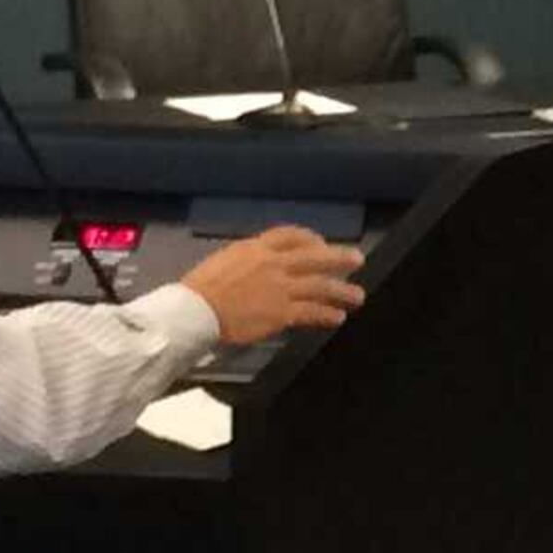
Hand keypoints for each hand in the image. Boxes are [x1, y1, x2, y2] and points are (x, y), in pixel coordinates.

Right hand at [173, 227, 365, 347]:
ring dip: (342, 291)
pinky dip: (327, 314)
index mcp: (257, 248)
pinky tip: (337, 317)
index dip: (311, 239)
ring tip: (357, 296)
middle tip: (357, 260)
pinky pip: (311, 312)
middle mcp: (274, 264)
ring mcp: (280, 288)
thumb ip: (249, 259)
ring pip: (321, 286)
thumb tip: (262, 262)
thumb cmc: (201, 287)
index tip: (322, 244)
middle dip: (339, 258)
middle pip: (316, 257)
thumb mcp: (226, 259)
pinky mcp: (281, 313)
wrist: (194, 310)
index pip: (292, 235)